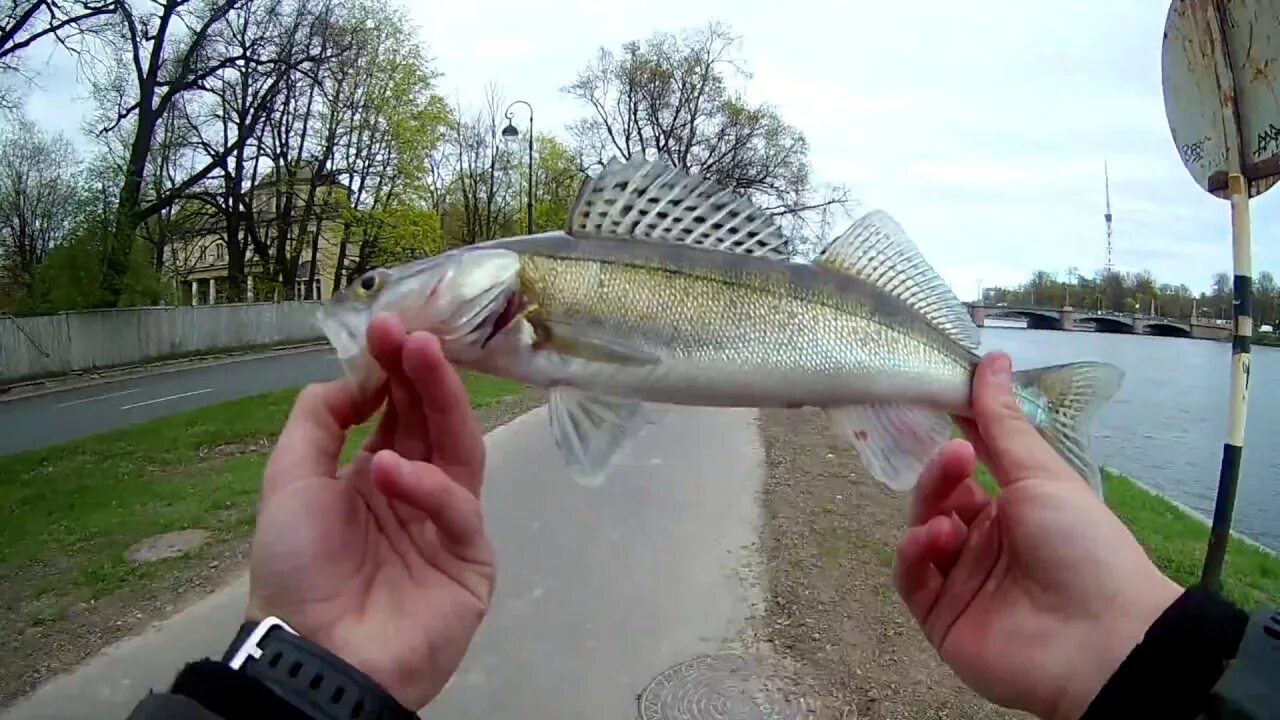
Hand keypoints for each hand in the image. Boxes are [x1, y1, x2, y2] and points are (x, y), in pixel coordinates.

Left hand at [245, 313, 495, 709]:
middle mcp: (415, 493)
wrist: (312, 654)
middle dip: (422, 373)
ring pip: (459, 451)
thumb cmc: (296, 569)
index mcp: (373, 476)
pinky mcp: (471, 560)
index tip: (388, 326)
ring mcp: (446, 526)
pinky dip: (425, 485)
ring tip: (418, 359)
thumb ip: (321, 418)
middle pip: (432, 422)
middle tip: (413, 333)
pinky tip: (387, 470)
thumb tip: (362, 375)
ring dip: (441, 401)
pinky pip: (457, 510)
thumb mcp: (290, 479)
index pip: (397, 411)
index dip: (393, 369)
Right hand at [892, 352, 1181, 719]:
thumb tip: (992, 358)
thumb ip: (1003, 422)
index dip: (950, 441)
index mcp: (1013, 511)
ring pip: (920, 534)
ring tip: (951, 517)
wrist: (1103, 638)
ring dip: (929, 513)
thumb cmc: (1083, 546)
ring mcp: (961, 582)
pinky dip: (913, 555)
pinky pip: (911, 579)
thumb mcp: (1042, 475)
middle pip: (938, 498)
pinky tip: (932, 540)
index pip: (966, 470)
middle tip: (956, 458)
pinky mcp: (941, 618)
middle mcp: (984, 544)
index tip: (934, 403)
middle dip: (940, 475)